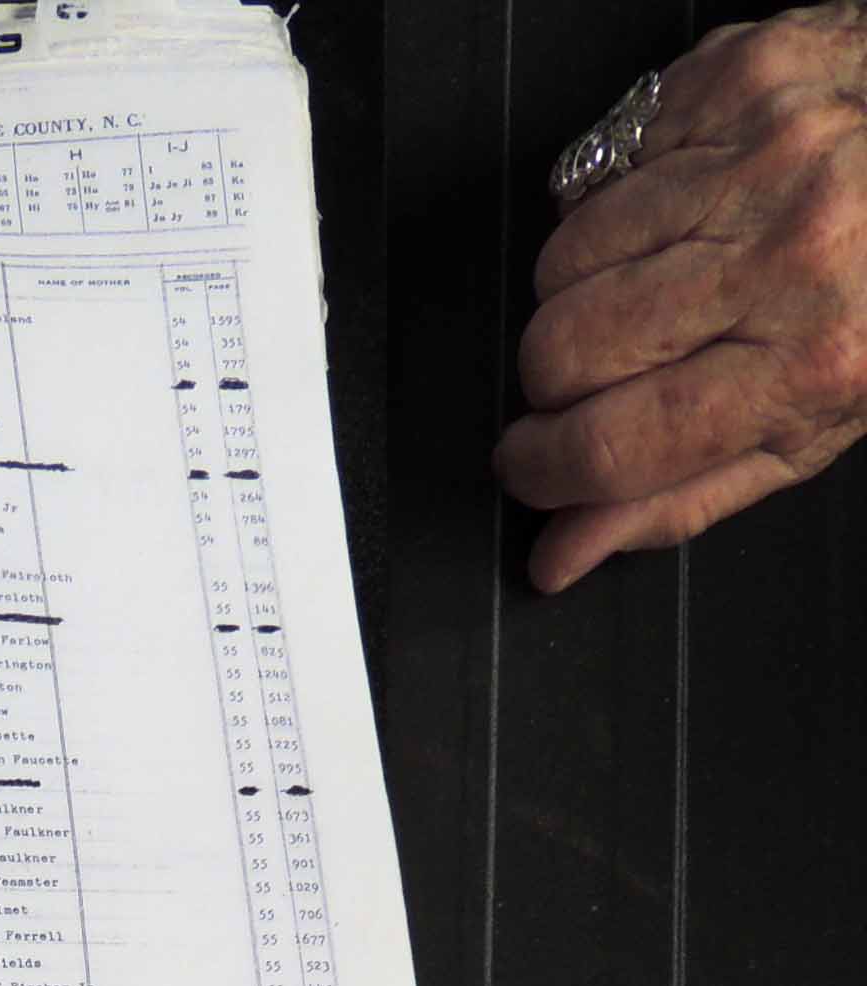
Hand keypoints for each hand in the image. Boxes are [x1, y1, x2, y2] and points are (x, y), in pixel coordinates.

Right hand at [500, 8, 866, 588]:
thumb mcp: (812, 427)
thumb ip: (681, 499)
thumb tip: (563, 553)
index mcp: (811, 360)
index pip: (612, 443)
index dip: (541, 469)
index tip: (528, 465)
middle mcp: (787, 251)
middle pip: (561, 348)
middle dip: (557, 378)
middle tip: (601, 372)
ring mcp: (756, 154)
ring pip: (563, 257)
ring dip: (581, 285)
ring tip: (652, 280)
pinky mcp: (731, 79)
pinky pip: (596, 168)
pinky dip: (612, 201)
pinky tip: (675, 209)